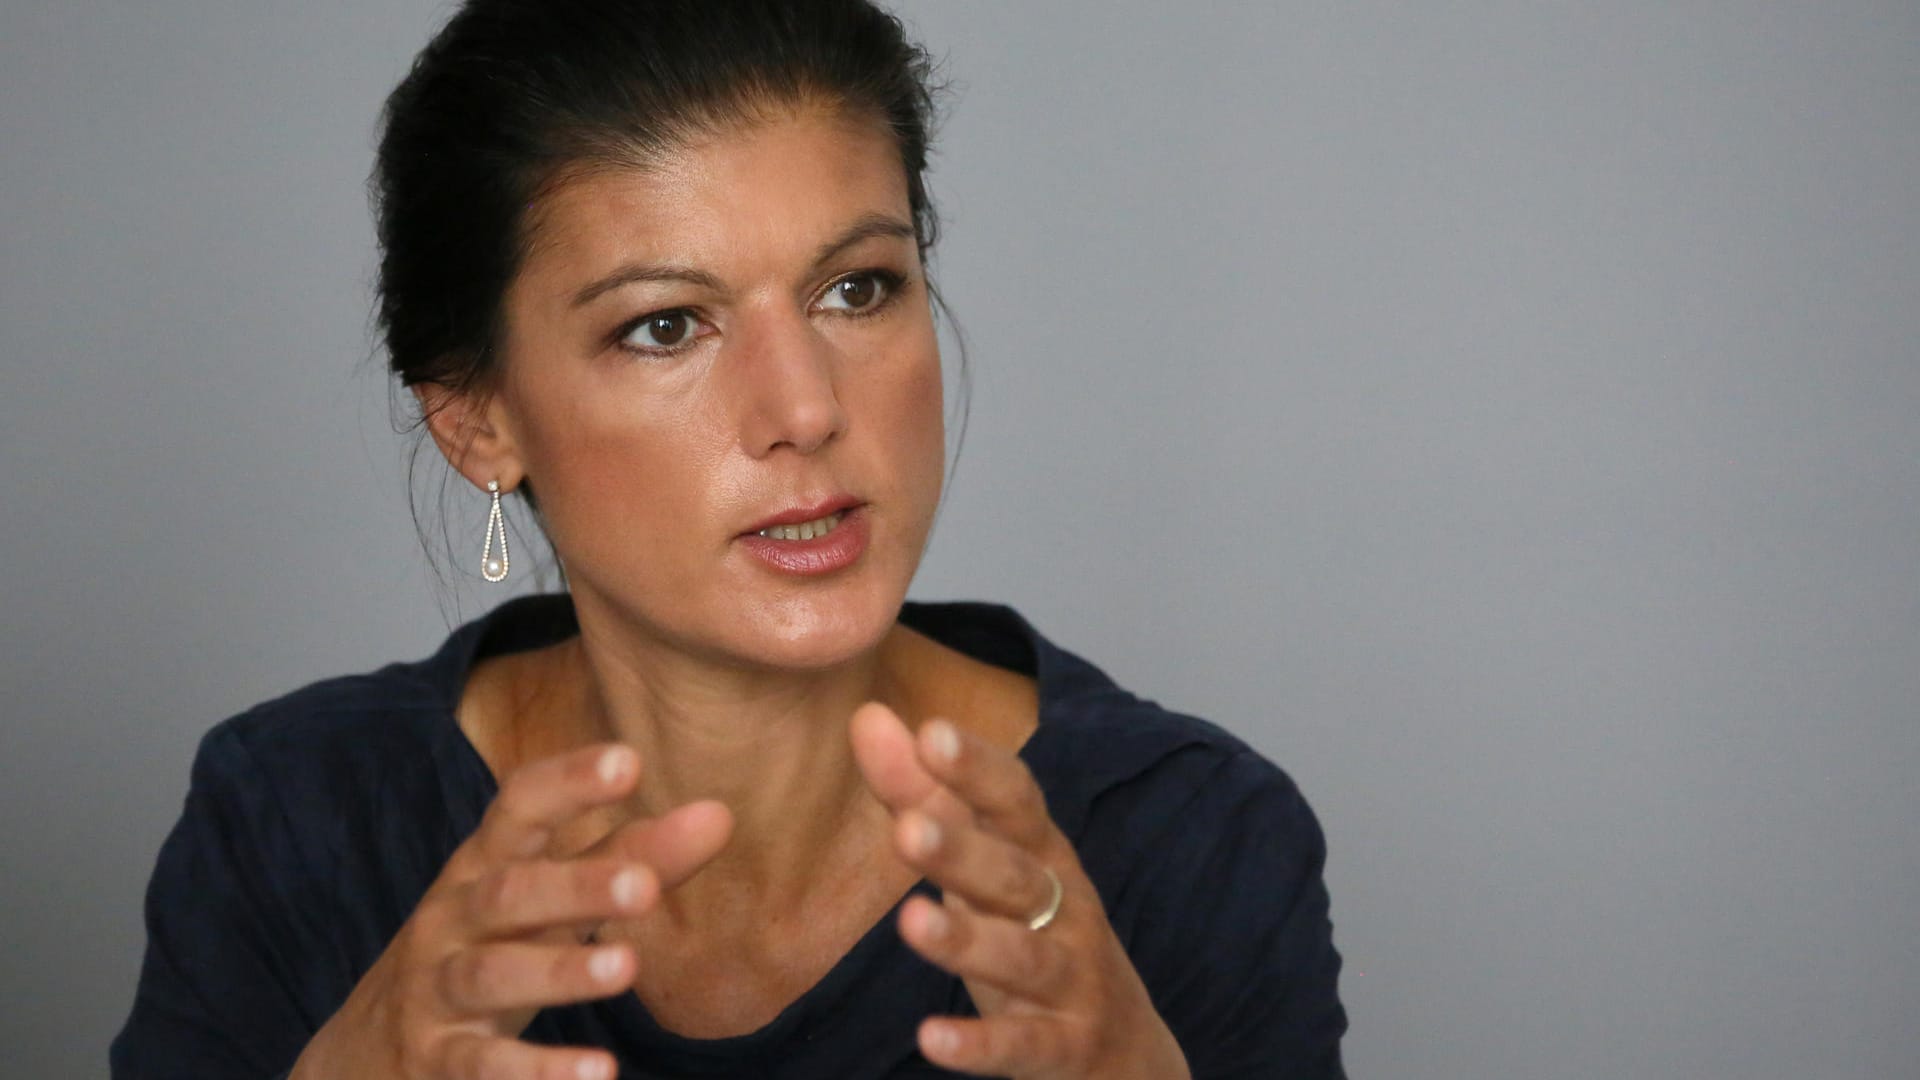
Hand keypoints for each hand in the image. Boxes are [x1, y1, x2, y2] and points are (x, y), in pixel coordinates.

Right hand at [291, 743, 731, 1079]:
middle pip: (509, 893)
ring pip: (491, 974)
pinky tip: (597, 1073)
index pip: (518, 810)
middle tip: (646, 885)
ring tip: (626, 969)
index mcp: (484, 866)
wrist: (367, 1050)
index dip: (568, 783)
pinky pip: (481, 1067)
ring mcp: (437, 990)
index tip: (628, 760)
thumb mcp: (548, 900)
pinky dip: (535, 1073)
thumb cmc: (485, 947)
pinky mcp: (436, 1060)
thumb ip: (630, 857)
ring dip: (558, 971)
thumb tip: (719, 815)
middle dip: (576, 885)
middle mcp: (453, 920)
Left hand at [850, 704, 1190, 1079]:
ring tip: (909, 922)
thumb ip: (925, 796)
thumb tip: (868, 717)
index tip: (932, 733)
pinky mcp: (1064, 1047)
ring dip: (967, 941)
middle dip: (964, 852)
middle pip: (1015, 875)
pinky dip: (980, 1044)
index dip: (979, 769)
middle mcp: (1066, 910)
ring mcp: (1072, 981)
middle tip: (906, 829)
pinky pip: (1022, 1046)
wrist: (1128, 1053)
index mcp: (1044, 856)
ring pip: (1022, 958)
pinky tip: (931, 1038)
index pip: (1017, 802)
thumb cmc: (1040, 936)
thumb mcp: (987, 867)